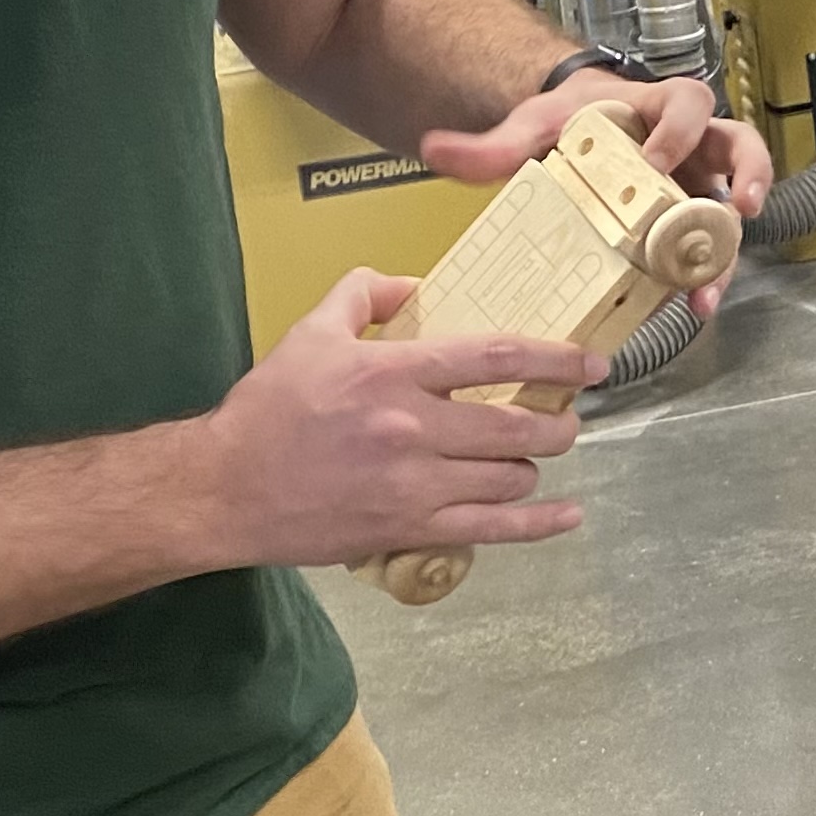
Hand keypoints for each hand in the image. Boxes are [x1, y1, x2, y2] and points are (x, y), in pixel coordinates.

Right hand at [193, 272, 601, 569]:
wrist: (226, 487)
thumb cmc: (267, 410)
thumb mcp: (310, 332)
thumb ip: (363, 294)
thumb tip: (411, 284)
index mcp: (393, 372)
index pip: (495, 356)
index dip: (554, 358)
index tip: (589, 362)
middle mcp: (413, 428)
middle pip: (517, 425)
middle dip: (557, 422)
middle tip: (567, 416)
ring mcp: (415, 485)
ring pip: (510, 477)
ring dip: (534, 466)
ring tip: (532, 457)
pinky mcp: (409, 530)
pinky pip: (492, 530)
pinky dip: (539, 524)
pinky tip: (567, 516)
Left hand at [422, 74, 773, 322]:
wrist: (581, 137)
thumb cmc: (571, 125)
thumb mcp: (534, 128)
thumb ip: (491, 144)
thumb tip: (435, 150)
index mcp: (656, 108)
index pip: (686, 104)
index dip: (680, 130)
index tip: (658, 161)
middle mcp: (690, 144)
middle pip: (739, 146)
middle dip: (748, 176)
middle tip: (741, 208)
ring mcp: (697, 184)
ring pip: (731, 208)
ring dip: (727, 249)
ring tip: (709, 289)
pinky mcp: (690, 222)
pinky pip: (708, 246)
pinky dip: (702, 276)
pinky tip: (687, 305)